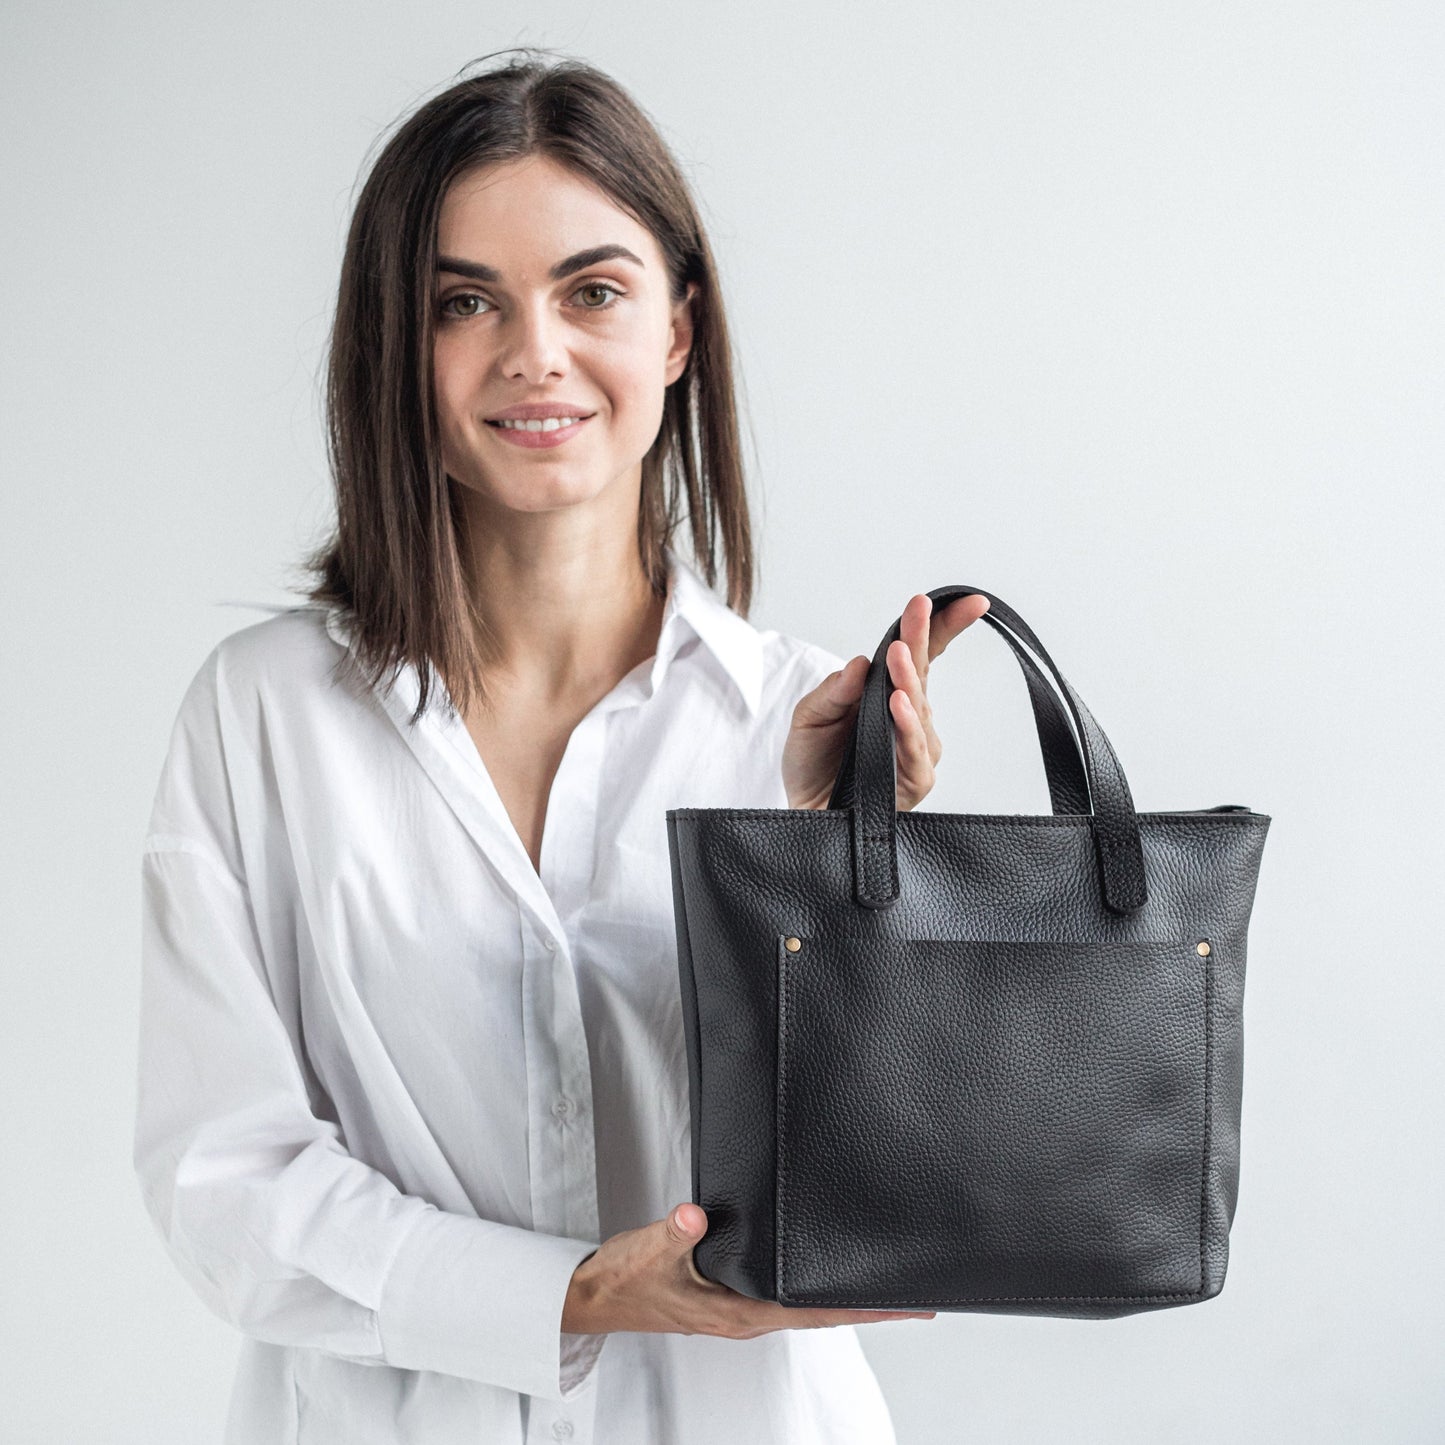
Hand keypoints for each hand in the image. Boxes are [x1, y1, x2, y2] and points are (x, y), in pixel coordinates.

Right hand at [561, 1203, 935, 1337]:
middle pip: (822, 1313)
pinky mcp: (731, 1296)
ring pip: (806, 1305)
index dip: (860, 1307)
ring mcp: (741, 1309)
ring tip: (883, 1281)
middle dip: (868, 1304)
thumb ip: (674, 1232)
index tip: (904, 1302)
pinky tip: (825, 1270)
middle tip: (916, 1291)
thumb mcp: (647, 1251)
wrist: (597, 1297)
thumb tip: (696, 1215)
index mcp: (737, 1312)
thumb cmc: (625, 1279)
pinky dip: (814, 1286)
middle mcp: (747, 1315)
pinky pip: (786, 1294)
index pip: (813, 1311)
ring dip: (843, 1295)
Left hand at [782, 592, 990, 810]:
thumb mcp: (809, 717)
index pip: (921, 654)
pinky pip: (914, 751)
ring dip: (908, 680)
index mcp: (887, 694)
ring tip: (899, 654)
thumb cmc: (812, 764)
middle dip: (921, 637)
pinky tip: (900, 705)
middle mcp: (909, 718)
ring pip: (919, 709)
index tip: (966, 601)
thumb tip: (858, 662)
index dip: (942, 626)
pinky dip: (908, 726)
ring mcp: (915, 749)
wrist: (804, 814)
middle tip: (918, 609)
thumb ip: (833, 691)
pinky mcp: (913, 780)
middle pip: (921, 672)